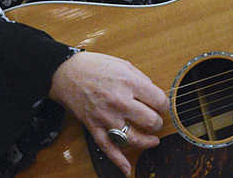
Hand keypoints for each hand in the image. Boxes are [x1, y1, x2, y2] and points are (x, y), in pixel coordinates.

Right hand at [49, 51, 168, 175]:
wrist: (67, 73)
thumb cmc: (96, 66)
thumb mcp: (124, 65)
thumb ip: (141, 80)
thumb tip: (154, 94)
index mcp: (129, 83)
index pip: (159, 100)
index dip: (165, 104)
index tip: (162, 106)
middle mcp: (119, 101)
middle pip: (150, 121)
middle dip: (157, 123)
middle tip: (156, 120)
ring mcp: (106, 117)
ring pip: (133, 138)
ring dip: (147, 141)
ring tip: (153, 140)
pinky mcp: (94, 127)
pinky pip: (108, 148)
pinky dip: (118, 161)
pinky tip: (127, 168)